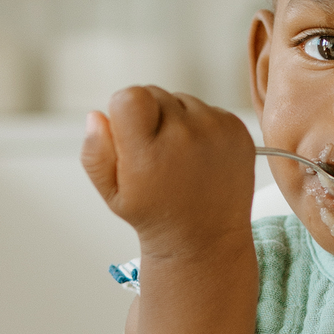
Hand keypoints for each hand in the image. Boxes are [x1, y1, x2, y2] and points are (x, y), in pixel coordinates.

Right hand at [81, 86, 255, 257]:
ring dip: (177, 121)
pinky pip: (209, 109)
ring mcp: (217, 133)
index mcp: (149, 154)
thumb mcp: (113, 193)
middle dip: (151, 117)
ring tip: (180, 159)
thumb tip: (97, 115)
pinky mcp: (239, 132)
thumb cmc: (155, 215)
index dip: (125, 110)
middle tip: (157, 155)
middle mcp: (186, 138)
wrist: (206, 239)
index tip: (131, 134)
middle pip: (155, 93)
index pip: (130, 96)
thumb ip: (95, 152)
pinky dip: (202, 127)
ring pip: (183, 100)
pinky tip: (201, 158)